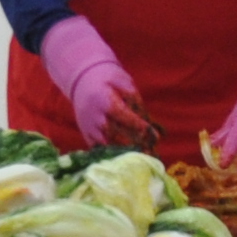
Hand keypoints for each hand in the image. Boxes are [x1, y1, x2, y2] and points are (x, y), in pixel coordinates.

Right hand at [40, 15, 155, 146]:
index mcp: (103, 99)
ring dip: (124, 151)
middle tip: (151, 149)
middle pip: (114, 133)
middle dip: (134, 142)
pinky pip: (98, 149)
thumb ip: (134, 98)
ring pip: (105, 145)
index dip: (138, 126)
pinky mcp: (86, 134)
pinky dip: (112, 154)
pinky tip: (127, 157)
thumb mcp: (123, 81)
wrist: (82, 79)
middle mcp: (93, 115)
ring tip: (142, 155)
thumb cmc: (107, 79)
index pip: (122, 115)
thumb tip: (145, 117)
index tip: (154, 134)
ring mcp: (88, 126)